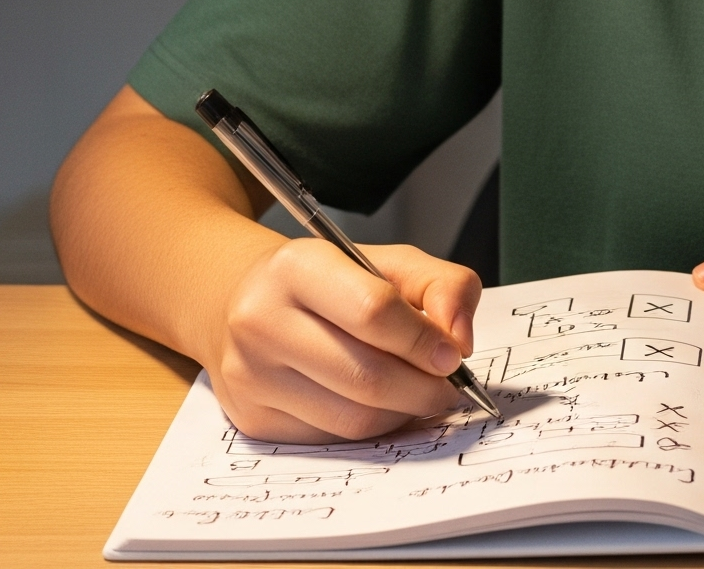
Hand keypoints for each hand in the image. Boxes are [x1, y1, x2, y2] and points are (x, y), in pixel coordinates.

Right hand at [202, 237, 483, 442]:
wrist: (244, 302)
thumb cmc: (328, 283)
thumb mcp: (389, 262)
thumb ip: (443, 286)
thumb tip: (459, 340)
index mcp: (296, 268)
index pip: (374, 312)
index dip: (424, 340)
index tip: (453, 354)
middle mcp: (261, 321)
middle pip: (366, 376)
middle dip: (424, 388)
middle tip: (448, 386)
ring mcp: (251, 376)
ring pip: (352, 419)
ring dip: (402, 413)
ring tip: (418, 394)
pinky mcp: (252, 419)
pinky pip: (332, 440)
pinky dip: (371, 429)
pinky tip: (380, 406)